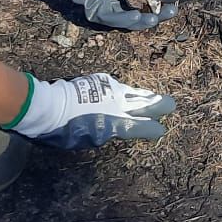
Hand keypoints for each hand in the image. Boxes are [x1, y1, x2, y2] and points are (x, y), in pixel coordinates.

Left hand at [9, 71, 177, 147]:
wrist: (50, 107)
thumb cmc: (66, 130)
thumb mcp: (90, 138)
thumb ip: (110, 132)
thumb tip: (121, 129)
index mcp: (117, 123)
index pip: (141, 126)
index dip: (152, 128)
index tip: (162, 130)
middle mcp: (117, 105)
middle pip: (143, 105)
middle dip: (158, 105)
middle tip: (171, 105)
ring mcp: (110, 91)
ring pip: (133, 93)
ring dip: (145, 96)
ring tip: (155, 98)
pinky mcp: (100, 82)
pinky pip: (118, 87)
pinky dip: (127, 90)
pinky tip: (129, 92)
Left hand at [27, 0, 178, 29]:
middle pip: (143, 8)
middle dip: (158, 11)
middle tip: (172, 10)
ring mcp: (110, 6)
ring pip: (130, 17)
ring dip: (144, 19)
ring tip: (157, 18)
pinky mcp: (97, 11)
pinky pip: (113, 17)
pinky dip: (126, 18)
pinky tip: (138, 15)